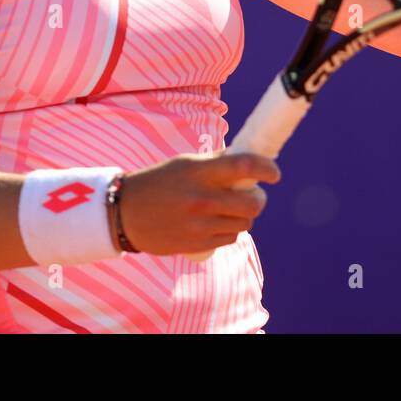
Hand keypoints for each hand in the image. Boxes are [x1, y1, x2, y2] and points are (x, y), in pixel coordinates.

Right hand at [115, 151, 280, 254]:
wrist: (125, 213)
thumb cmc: (158, 182)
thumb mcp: (184, 164)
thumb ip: (216, 162)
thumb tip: (248, 156)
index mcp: (199, 172)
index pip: (244, 166)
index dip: (266, 168)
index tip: (275, 173)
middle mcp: (202, 199)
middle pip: (253, 203)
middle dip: (259, 198)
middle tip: (253, 195)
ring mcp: (200, 224)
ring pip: (245, 223)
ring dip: (244, 216)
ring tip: (231, 209)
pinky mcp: (198, 244)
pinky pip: (230, 238)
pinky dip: (231, 230)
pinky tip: (219, 222)